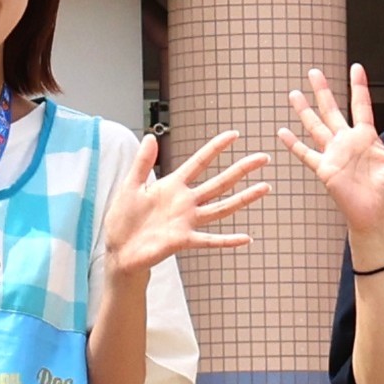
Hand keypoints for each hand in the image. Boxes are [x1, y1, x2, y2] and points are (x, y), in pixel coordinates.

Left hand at [102, 128, 271, 278]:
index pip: (199, 162)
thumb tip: (150, 136)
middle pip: (219, 182)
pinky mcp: (183, 240)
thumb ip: (142, 163)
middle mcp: (185, 202)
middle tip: (263, 157)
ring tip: (265, 187)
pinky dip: (228, 240)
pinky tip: (246, 239)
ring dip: (244, 198)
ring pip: (222, 207)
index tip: (235, 134)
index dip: (216, 148)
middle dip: (241, 169)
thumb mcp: (130, 185)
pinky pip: (209, 240)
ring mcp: (187, 221)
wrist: (118, 249)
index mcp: (172, 185)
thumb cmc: (123, 218)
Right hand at [278, 65, 383, 247]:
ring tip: (294, 94)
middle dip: (323, 91)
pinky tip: (283, 132)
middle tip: (314, 72)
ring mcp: (334, 154)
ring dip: (305, 111)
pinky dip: (293, 144)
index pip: (361, 105)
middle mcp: (348, 142)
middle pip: (332, 110)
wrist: (376, 214)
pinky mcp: (324, 169)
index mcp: (367, 137)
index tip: (355, 68)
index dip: (358, 86)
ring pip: (315, 126)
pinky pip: (306, 153)